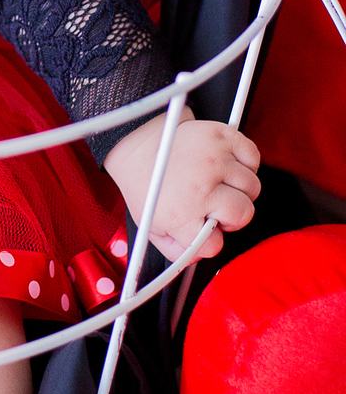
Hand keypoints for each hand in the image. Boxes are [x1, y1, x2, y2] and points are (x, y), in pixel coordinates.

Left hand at [103, 108, 259, 261]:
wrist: (139, 145)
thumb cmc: (148, 185)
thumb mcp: (152, 227)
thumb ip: (178, 251)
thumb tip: (202, 256)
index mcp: (181, 214)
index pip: (215, 244)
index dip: (211, 237)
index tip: (204, 225)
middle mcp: (200, 187)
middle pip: (244, 214)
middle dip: (232, 213)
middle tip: (214, 204)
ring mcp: (213, 160)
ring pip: (252, 187)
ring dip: (238, 188)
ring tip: (217, 182)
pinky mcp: (222, 137)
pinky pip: (253, 157)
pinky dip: (245, 162)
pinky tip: (225, 165)